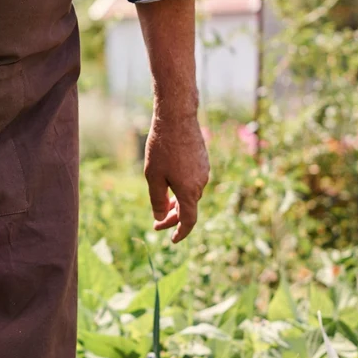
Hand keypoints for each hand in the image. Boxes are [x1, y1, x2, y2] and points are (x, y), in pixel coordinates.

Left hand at [144, 111, 209, 242]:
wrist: (177, 117)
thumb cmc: (162, 147)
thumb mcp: (153, 176)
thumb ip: (157, 200)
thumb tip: (160, 218)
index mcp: (189, 191)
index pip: (188, 221)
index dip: (180, 232)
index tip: (172, 240)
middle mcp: (201, 184)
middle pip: (189, 208)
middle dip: (173, 218)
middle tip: (156, 223)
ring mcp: (204, 171)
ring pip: (191, 194)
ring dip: (177, 202)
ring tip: (162, 204)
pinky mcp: (203, 161)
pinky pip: (193, 181)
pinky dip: (182, 188)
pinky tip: (171, 183)